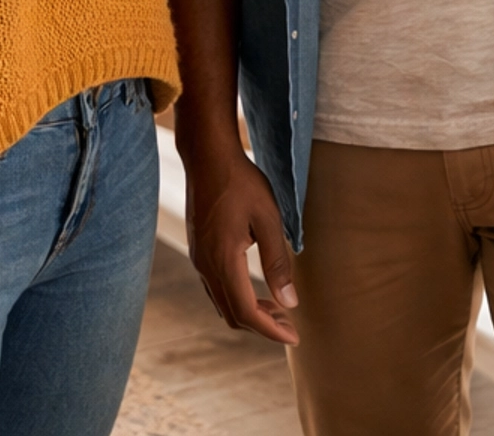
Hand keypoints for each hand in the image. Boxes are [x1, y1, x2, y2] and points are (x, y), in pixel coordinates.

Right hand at [184, 140, 297, 346]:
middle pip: (233, 314)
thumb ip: (277, 262)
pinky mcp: (198, 250)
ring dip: (250, 312)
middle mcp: (206, 266)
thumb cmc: (240, 181)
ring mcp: (199, 259)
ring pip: (223, 303)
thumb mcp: (268, 218)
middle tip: (290, 324)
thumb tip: (290, 302)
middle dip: (263, 325)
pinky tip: (254, 287)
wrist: (207, 155)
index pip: (246, 312)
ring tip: (278, 307)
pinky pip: (215, 287)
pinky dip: (236, 297)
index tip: (295, 337)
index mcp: (224, 261)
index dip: (271, 330)